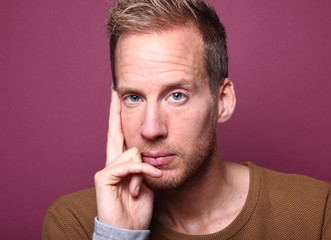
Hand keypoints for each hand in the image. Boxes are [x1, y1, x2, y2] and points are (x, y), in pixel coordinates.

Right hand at [94, 90, 162, 229]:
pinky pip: (128, 164)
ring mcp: (106, 168)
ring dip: (143, 170)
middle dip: (115, 109)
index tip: (119, 99)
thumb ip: (143, 167)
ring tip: (141, 188)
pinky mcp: (103, 177)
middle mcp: (112, 161)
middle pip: (114, 130)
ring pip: (131, 152)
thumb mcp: (146, 183)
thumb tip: (142, 157)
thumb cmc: (138, 207)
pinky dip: (142, 171)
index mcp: (122, 162)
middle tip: (115, 88)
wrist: (128, 228)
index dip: (119, 117)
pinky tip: (148, 180)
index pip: (120, 135)